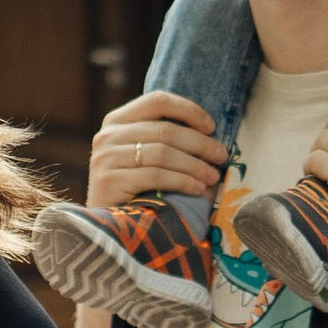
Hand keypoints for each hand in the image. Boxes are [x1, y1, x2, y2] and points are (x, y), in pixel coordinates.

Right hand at [88, 89, 224, 218]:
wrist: (108, 227)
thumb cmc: (135, 189)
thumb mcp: (144, 156)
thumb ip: (166, 139)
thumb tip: (211, 136)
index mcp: (117, 120)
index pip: (157, 101)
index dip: (188, 111)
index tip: (211, 128)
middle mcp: (107, 135)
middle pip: (165, 130)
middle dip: (200, 144)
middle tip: (221, 157)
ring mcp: (106, 157)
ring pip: (163, 152)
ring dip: (195, 165)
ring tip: (212, 176)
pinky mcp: (109, 181)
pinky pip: (156, 175)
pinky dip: (183, 181)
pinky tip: (197, 189)